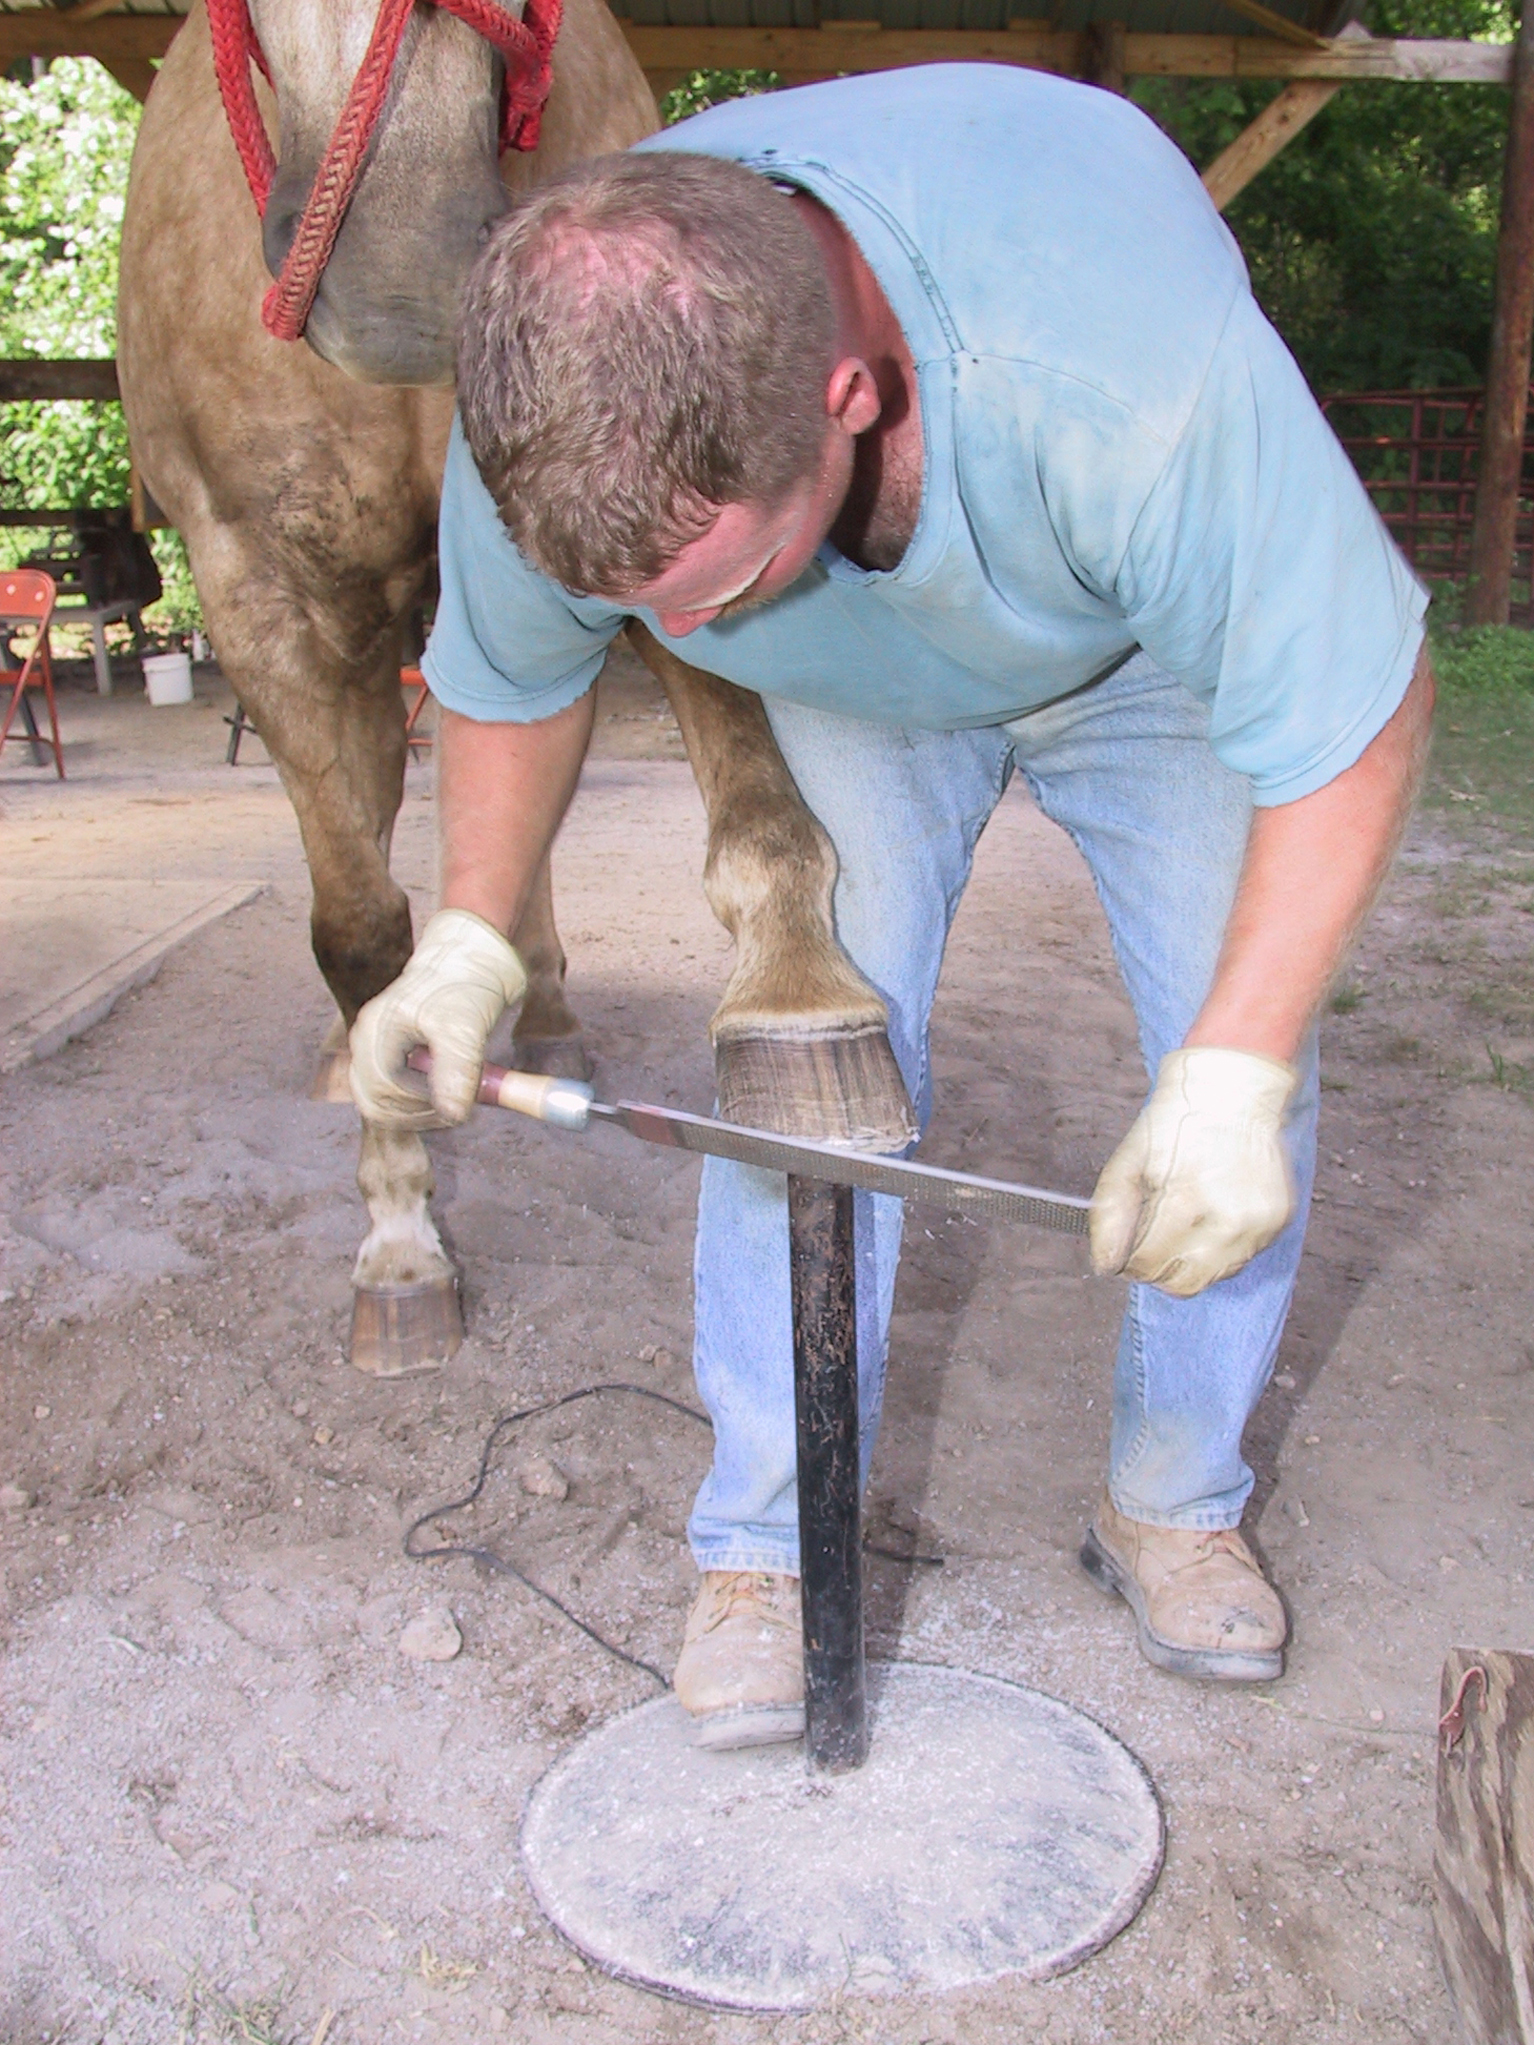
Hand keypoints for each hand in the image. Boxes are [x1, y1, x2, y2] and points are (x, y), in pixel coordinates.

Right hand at [349, 909, 526, 1128]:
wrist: (473, 957)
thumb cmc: (465, 985)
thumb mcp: (464, 1027)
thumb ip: (457, 1071)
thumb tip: (452, 1115)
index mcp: (375, 1032)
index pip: (381, 1093)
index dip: (420, 1107)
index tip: (458, 1104)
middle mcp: (370, 1043)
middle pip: (376, 1105)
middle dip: (419, 1113)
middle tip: (459, 1106)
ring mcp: (380, 1052)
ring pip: (387, 1106)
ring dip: (424, 1112)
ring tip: (460, 1093)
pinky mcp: (397, 1059)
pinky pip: (401, 1098)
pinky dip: (427, 1104)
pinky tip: (455, 1089)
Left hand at [1090, 1047, 1297, 1297]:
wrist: (1232, 1090)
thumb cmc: (1175, 1123)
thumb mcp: (1129, 1161)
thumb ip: (1110, 1217)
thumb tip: (1105, 1266)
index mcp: (1184, 1203)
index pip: (1147, 1266)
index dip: (1129, 1262)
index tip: (1126, 1246)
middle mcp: (1228, 1221)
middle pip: (1183, 1284)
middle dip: (1158, 1270)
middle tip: (1150, 1242)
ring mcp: (1258, 1224)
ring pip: (1214, 1277)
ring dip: (1190, 1261)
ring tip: (1183, 1221)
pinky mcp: (1278, 1221)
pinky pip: (1242, 1257)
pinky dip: (1220, 1247)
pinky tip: (1211, 1212)